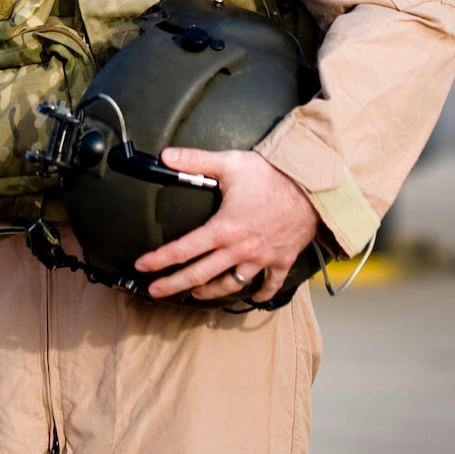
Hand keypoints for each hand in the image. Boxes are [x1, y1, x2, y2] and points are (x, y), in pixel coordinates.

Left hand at [132, 148, 318, 303]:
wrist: (313, 188)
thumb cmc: (272, 175)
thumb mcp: (230, 163)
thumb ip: (195, 161)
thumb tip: (166, 156)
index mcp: (222, 228)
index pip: (183, 248)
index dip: (159, 259)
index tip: (142, 267)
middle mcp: (238, 249)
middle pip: (200, 274)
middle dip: (174, 285)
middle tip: (155, 292)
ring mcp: (260, 259)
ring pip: (230, 284)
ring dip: (210, 292)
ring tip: (196, 294)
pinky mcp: (281, 261)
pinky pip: (269, 285)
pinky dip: (259, 294)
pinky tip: (251, 297)